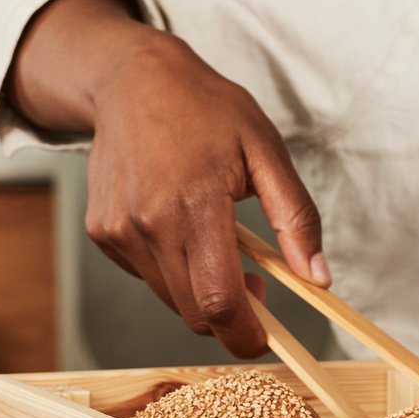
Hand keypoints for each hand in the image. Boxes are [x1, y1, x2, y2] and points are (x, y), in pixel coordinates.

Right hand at [79, 27, 327, 356]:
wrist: (133, 80)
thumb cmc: (206, 109)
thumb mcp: (266, 150)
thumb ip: (295, 217)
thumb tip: (317, 277)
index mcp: (195, 203)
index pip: (218, 299)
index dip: (245, 333)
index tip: (266, 337)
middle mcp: (149, 223)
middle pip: (194, 311)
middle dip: (230, 313)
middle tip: (256, 281)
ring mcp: (119, 231)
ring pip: (169, 297)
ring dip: (199, 289)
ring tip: (217, 241)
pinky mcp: (101, 233)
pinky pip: (146, 275)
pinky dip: (171, 268)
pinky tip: (179, 223)